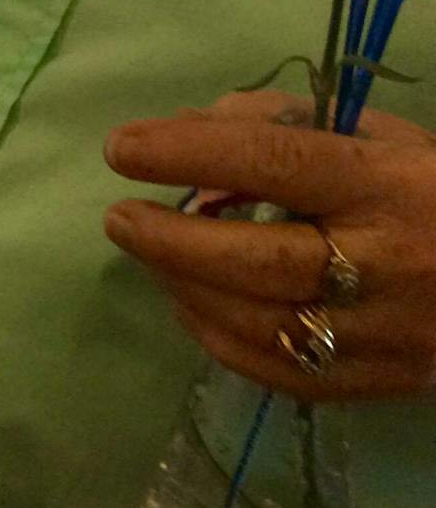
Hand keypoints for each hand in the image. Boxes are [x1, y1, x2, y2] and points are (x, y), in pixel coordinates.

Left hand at [104, 90, 435, 400]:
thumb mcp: (380, 136)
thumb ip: (281, 125)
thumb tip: (184, 129)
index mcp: (388, 186)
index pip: (276, 165)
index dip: (188, 154)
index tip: (121, 148)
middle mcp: (388, 264)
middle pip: (256, 262)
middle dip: (169, 240)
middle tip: (119, 217)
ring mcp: (387, 334)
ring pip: (259, 325)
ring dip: (184, 288)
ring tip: (151, 253)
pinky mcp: (384, 383)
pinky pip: (281, 372)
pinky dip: (218, 337)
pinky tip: (191, 303)